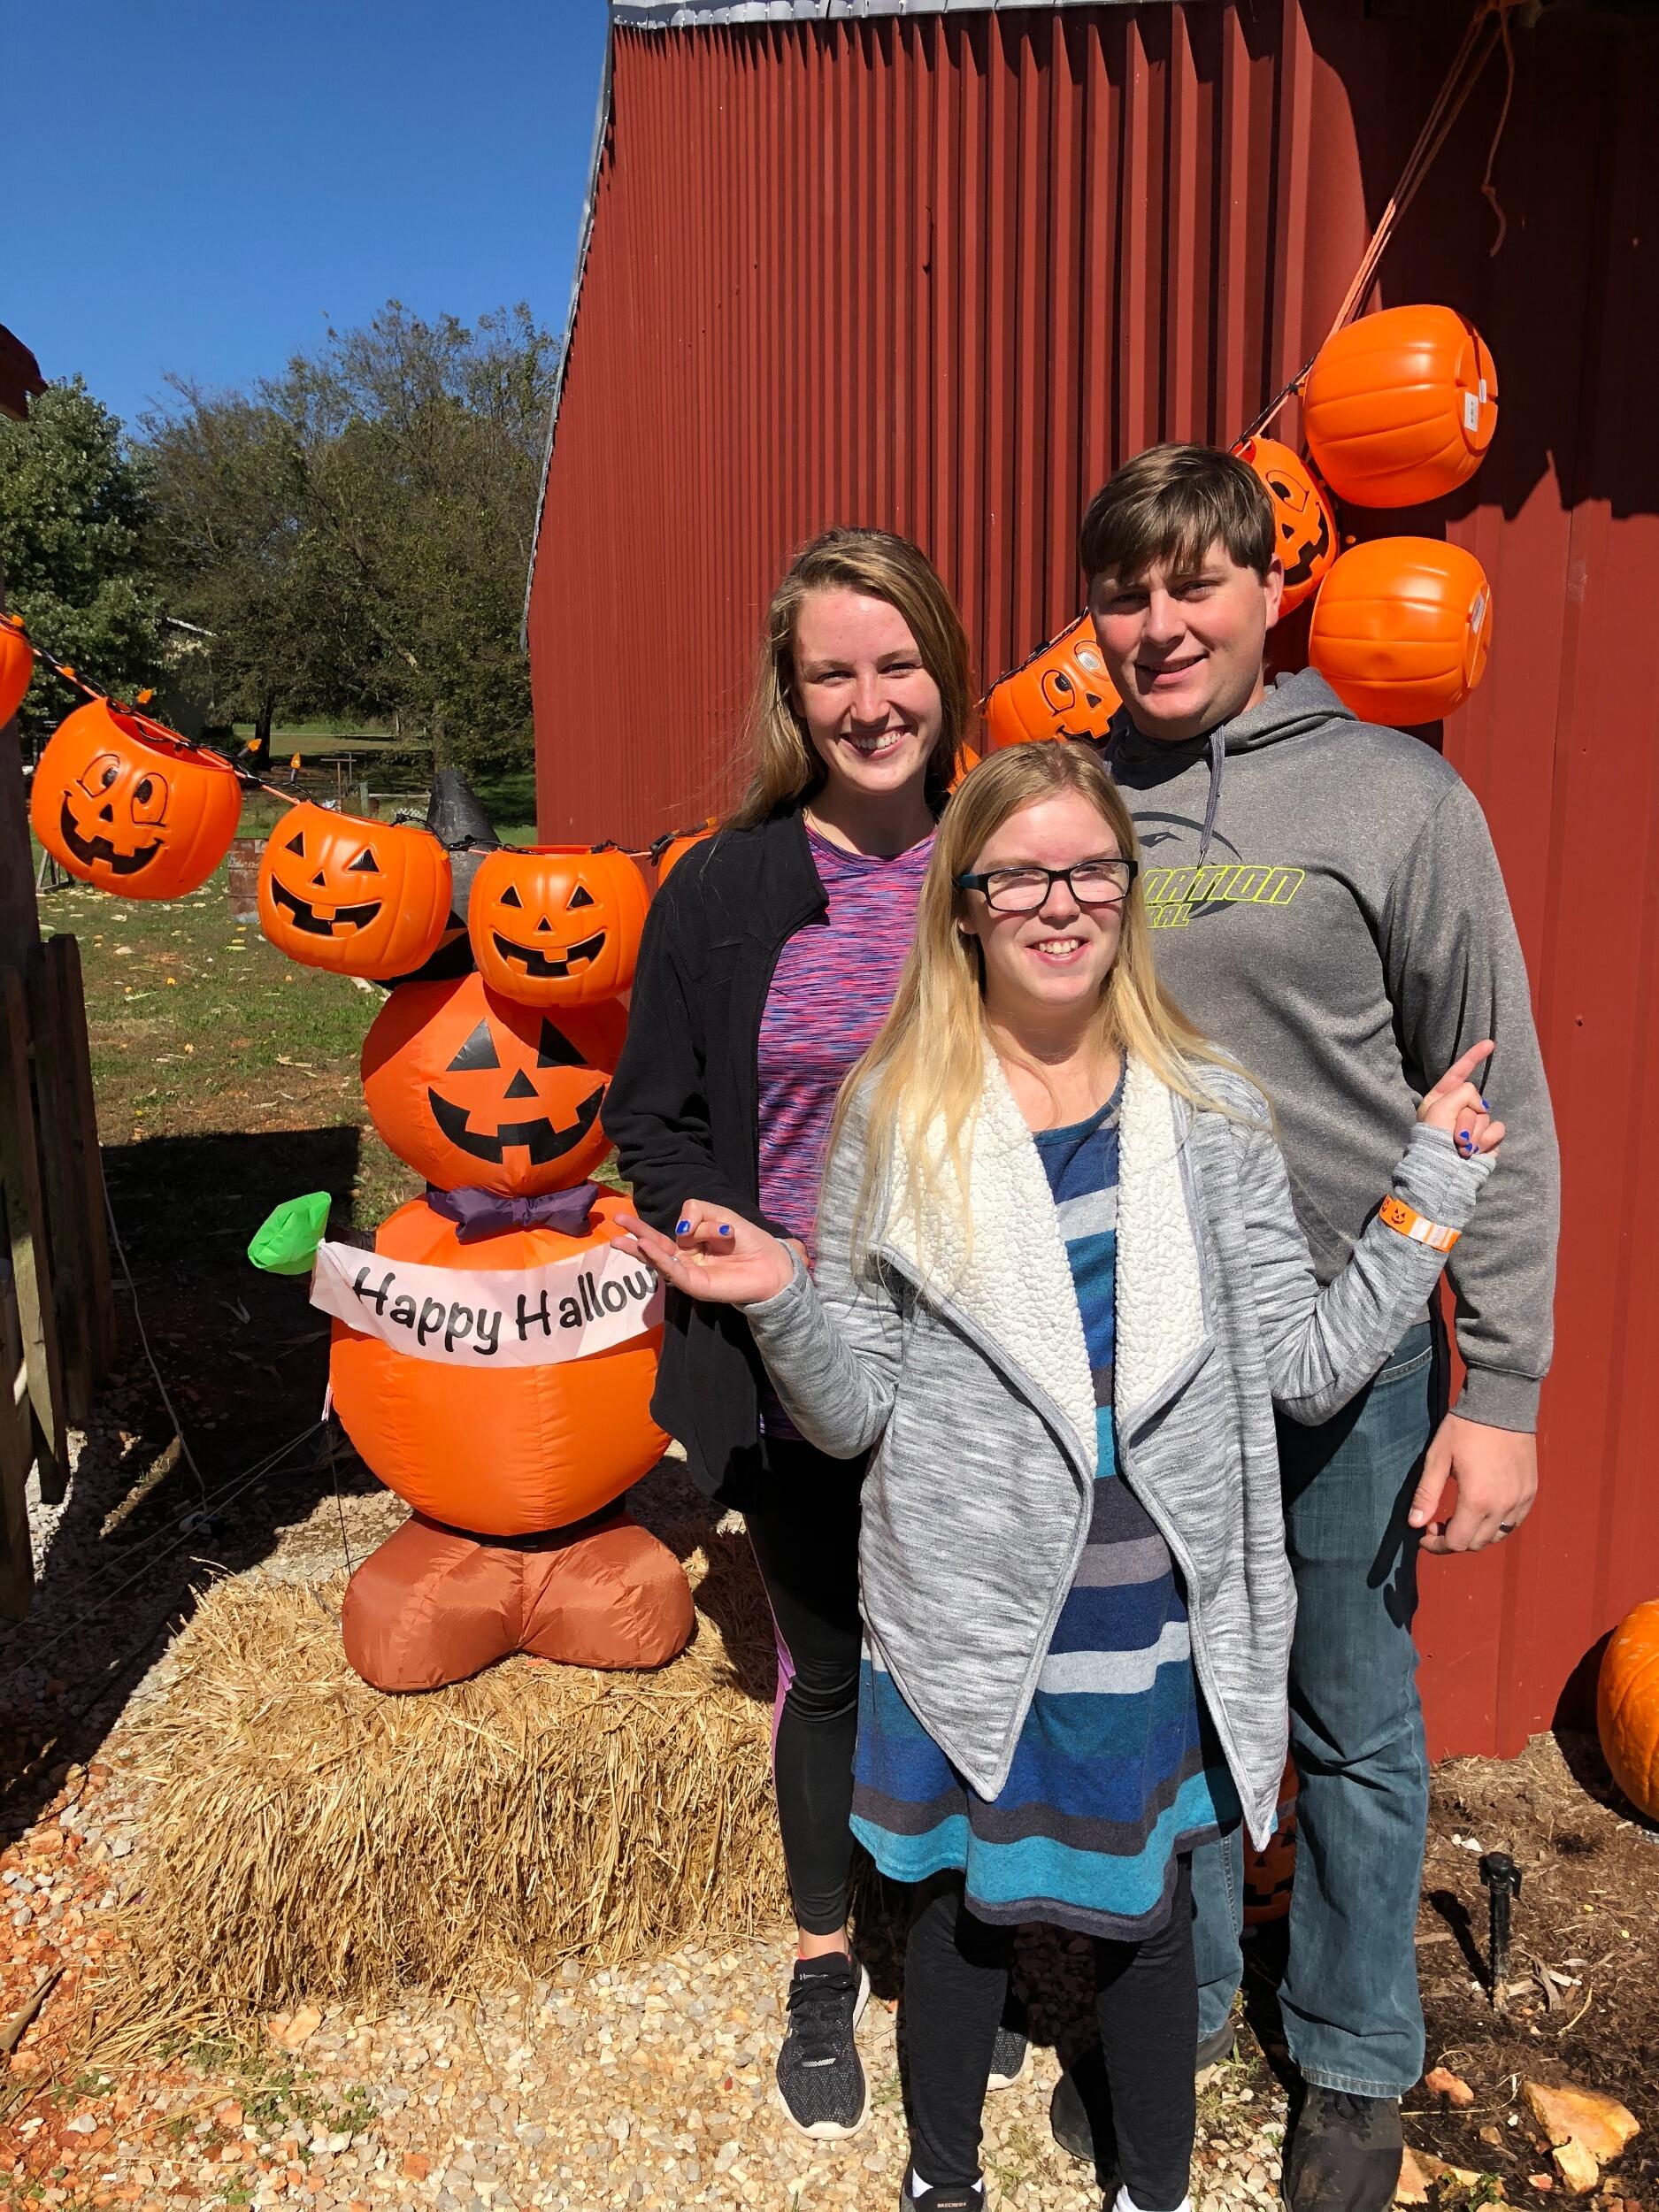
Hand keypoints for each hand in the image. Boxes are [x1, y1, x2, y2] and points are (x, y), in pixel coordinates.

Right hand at [614, 1202, 797, 1306]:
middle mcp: (686, 1258)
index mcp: (693, 1242)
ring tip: (618, 1239)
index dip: (690, 1220)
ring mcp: (688, 1272)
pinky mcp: (694, 1285)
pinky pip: (672, 1271)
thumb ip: (698, 1212)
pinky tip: (645, 1248)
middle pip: (656, 1244)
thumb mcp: (721, 1215)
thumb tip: (679, 1230)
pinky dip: (657, 1259)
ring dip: (640, 1247)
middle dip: (636, 1232)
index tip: (722, 1226)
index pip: (676, 1228)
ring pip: (659, 1258)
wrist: (772, 1265)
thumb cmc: (748, 1240)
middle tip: (616, 1220)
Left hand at [1408, 1414, 1536, 1551]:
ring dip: (1476, 1534)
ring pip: (1498, 1536)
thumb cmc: (1465, 1428)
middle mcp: (1503, 1505)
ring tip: (1460, 1516)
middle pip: (1477, 1544)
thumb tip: (1414, 1523)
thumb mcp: (1438, 1458)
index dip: (1437, 1545)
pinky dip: (1498, 1524)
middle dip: (1454, 1540)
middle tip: (1438, 1523)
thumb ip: (1427, 1494)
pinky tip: (1483, 1509)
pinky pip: (1515, 1521)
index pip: (1458, 1543)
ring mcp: (1521, 1499)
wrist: (1502, 1403)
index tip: (1424, 1533)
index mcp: (1477, 1500)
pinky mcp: (1531, 1491)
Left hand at [1416, 1041, 1504, 1159]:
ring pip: (1486, 1115)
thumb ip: (1463, 1093)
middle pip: (1475, 1098)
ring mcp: (1473, 1124)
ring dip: (1473, 1133)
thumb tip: (1481, 1107)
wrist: (1443, 1171)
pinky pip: (1497, 1130)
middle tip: (1453, 1135)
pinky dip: (1486, 1141)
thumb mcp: (1441, 1108)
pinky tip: (1474, 1151)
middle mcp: (1458, 1109)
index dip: (1474, 1057)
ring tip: (1460, 1147)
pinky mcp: (1487, 1139)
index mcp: (1440, 1099)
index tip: (1490, 1043)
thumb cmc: (1434, 1139)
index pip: (1459, 1073)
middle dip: (1466, 1117)